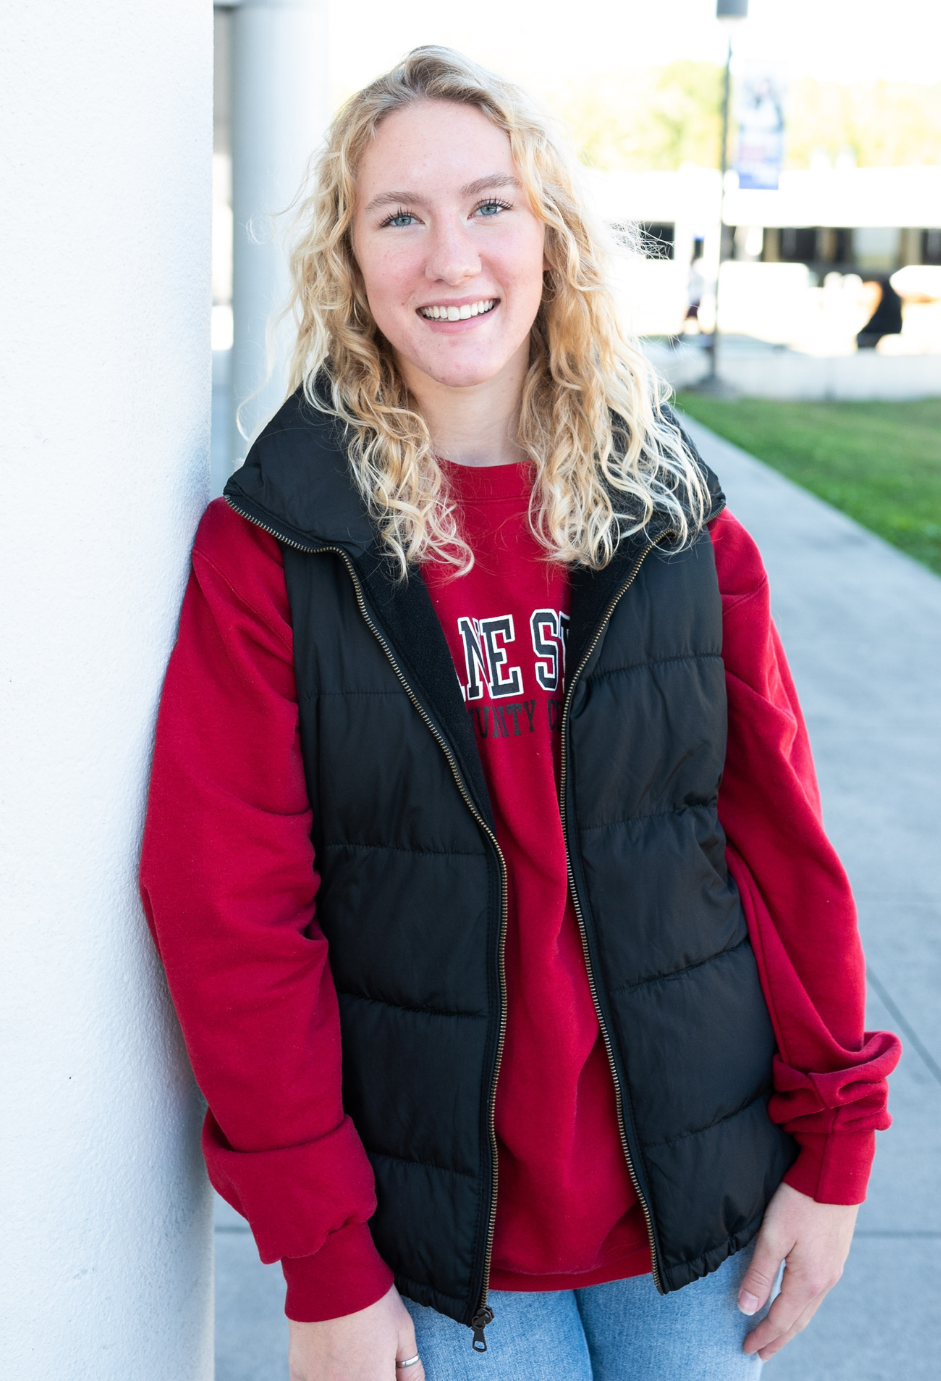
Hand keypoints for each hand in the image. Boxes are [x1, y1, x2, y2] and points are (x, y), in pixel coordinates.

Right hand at [288, 1284, 424, 1380]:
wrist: (330, 1270)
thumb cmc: (372, 1298)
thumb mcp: (403, 1329)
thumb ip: (411, 1366)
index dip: (389, 1377)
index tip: (388, 1367)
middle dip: (370, 1375)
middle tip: (369, 1355)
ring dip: (344, 1376)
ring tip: (350, 1352)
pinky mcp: (297, 1372)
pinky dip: (320, 1375)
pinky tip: (328, 1357)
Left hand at [740, 1181, 857, 1360]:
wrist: (836, 1172)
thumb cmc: (800, 1200)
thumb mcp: (773, 1236)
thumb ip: (759, 1273)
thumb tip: (746, 1308)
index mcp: (809, 1280)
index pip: (781, 1319)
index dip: (763, 1335)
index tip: (746, 1349)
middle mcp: (825, 1280)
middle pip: (798, 1320)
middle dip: (778, 1338)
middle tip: (761, 1353)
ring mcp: (833, 1268)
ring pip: (809, 1307)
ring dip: (791, 1324)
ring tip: (775, 1334)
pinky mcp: (835, 1255)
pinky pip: (817, 1292)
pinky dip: (802, 1306)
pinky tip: (795, 1301)